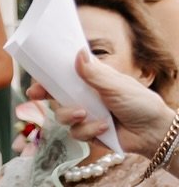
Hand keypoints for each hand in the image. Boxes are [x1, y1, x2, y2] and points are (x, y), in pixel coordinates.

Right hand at [27, 52, 169, 153]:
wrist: (152, 131)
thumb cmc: (139, 102)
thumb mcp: (115, 85)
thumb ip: (94, 73)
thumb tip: (78, 53)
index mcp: (92, 80)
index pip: (65, 75)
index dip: (48, 77)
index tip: (35, 79)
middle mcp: (86, 97)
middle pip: (56, 96)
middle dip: (45, 96)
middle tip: (36, 95)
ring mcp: (86, 115)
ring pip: (62, 116)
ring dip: (71, 115)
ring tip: (85, 115)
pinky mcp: (88, 133)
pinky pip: (76, 133)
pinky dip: (89, 130)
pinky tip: (104, 128)